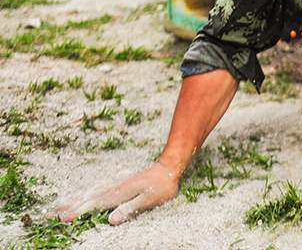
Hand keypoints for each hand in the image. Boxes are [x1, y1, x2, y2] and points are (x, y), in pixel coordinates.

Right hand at [47, 160, 180, 224]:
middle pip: (85, 199)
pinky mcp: (116, 185)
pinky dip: (81, 195)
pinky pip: (94, 190)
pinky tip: (76, 197)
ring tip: (55, 207)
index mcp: (118, 194)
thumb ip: (130, 209)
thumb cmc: (160, 187)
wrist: (167, 168)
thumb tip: (112, 220)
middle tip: (48, 216)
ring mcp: (113, 185)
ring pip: (87, 194)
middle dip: (67, 208)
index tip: (62, 220)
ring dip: (70, 201)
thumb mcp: (149, 200)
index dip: (77, 213)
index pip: (93, 205)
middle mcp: (112, 188)